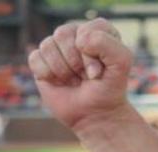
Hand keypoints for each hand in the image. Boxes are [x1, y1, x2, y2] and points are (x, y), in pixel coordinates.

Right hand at [29, 20, 133, 134]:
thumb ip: (107, 43)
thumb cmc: (109, 89)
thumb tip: (79, 41)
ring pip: (48, 45)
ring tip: (74, 80)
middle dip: (75, 63)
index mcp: (96, 29)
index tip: (98, 72)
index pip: (85, 30)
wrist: (95, 115)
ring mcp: (57, 47)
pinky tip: (59, 82)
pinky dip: (47, 74)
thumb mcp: (122, 64)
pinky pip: (35, 58)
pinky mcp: (41, 61)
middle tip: (85, 77)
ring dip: (63, 70)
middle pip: (63, 34)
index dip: (91, 54)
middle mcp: (75, 34)